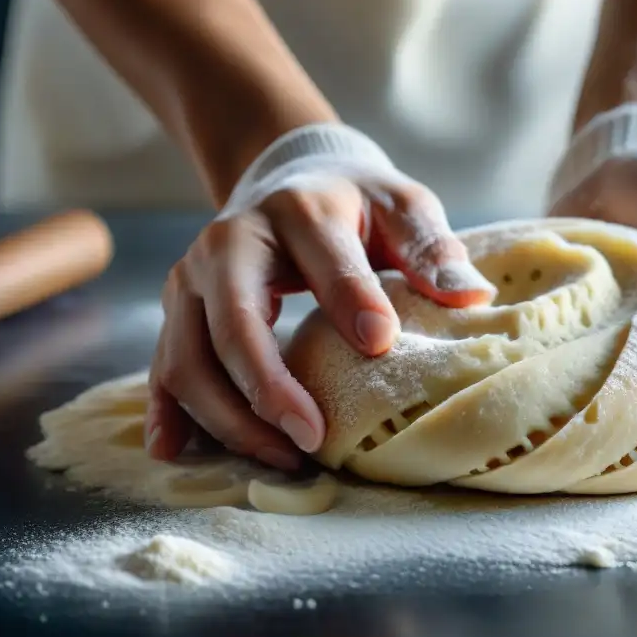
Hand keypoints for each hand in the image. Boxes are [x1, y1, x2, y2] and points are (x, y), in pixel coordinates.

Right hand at [146, 134, 495, 470]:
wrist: (289, 178)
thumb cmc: (355, 202)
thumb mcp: (401, 207)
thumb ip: (431, 249)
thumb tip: (472, 297)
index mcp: (297, 210)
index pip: (323, 260)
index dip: (350, 302)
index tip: (381, 347)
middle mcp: (230, 242)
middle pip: (233, 322)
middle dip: (268, 387)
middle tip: (312, 440)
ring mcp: (193, 277)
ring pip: (189, 356)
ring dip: (229, 416)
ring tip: (283, 458)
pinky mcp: (179, 308)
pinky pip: (165, 364)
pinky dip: (170, 410)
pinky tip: (179, 451)